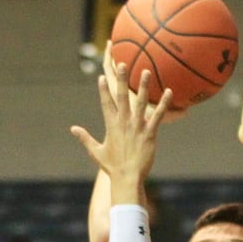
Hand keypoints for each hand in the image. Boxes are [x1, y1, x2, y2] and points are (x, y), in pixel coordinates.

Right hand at [73, 58, 168, 192]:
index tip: (102, 76)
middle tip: (123, 63)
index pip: (106, 103)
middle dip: (122, 79)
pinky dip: (164, 104)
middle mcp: (123, 122)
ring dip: (144, 86)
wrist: (127, 177)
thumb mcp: (96, 151)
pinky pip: (158, 115)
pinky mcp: (150, 133)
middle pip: (122, 96)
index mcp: (110, 125)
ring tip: (146, 71)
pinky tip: (169, 92)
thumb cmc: (112, 166)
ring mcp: (137, 126)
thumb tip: (73, 128)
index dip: (104, 89)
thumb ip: (85, 138)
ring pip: (141, 102)